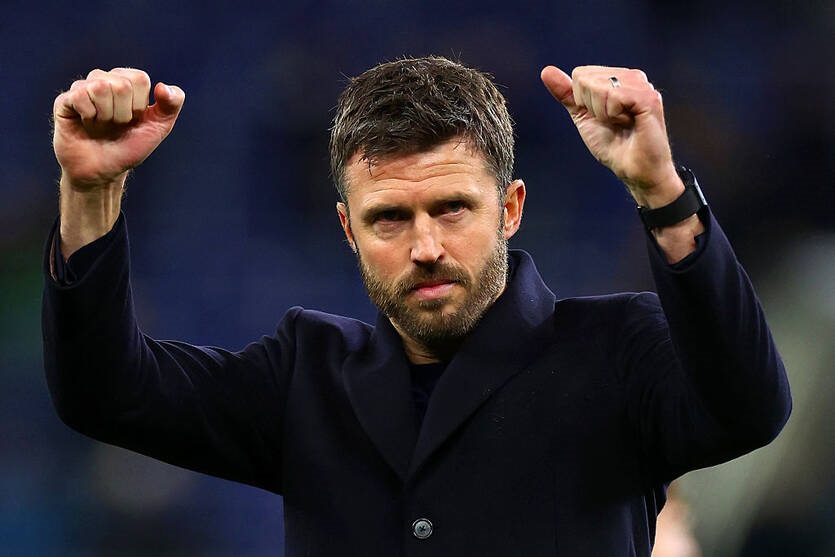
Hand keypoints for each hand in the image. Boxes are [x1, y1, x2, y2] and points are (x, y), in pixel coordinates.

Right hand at [53, 68, 184, 188]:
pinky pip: (80, 96)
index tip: (134, 120)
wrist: (103, 171)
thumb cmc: (129, 147)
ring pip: (100, 87)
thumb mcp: (158, 128)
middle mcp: (104, 80)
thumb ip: (171, 105)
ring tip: (101, 125)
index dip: (139, 105)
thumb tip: (163, 86)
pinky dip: (88, 116)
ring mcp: (83, 88)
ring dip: (106, 115)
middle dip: (124, 113)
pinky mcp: (64, 100)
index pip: (139, 79)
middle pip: (121, 85)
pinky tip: (86, 123)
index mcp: (127, 82)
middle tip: (116, 125)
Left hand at [540, 65, 680, 206]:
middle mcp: (632, 76)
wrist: (632, 169)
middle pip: (586, 78)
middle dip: (591, 106)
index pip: (580, 74)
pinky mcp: (648, 97)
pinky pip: (613, 96)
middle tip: (612, 122)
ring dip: (602, 112)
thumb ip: (567, 93)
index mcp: (618, 77)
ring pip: (598, 85)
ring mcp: (642, 85)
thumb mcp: (583, 116)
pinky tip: (628, 122)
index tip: (601, 117)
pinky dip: (612, 114)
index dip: (582, 101)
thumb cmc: (612, 144)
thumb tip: (546, 71)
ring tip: (621, 123)